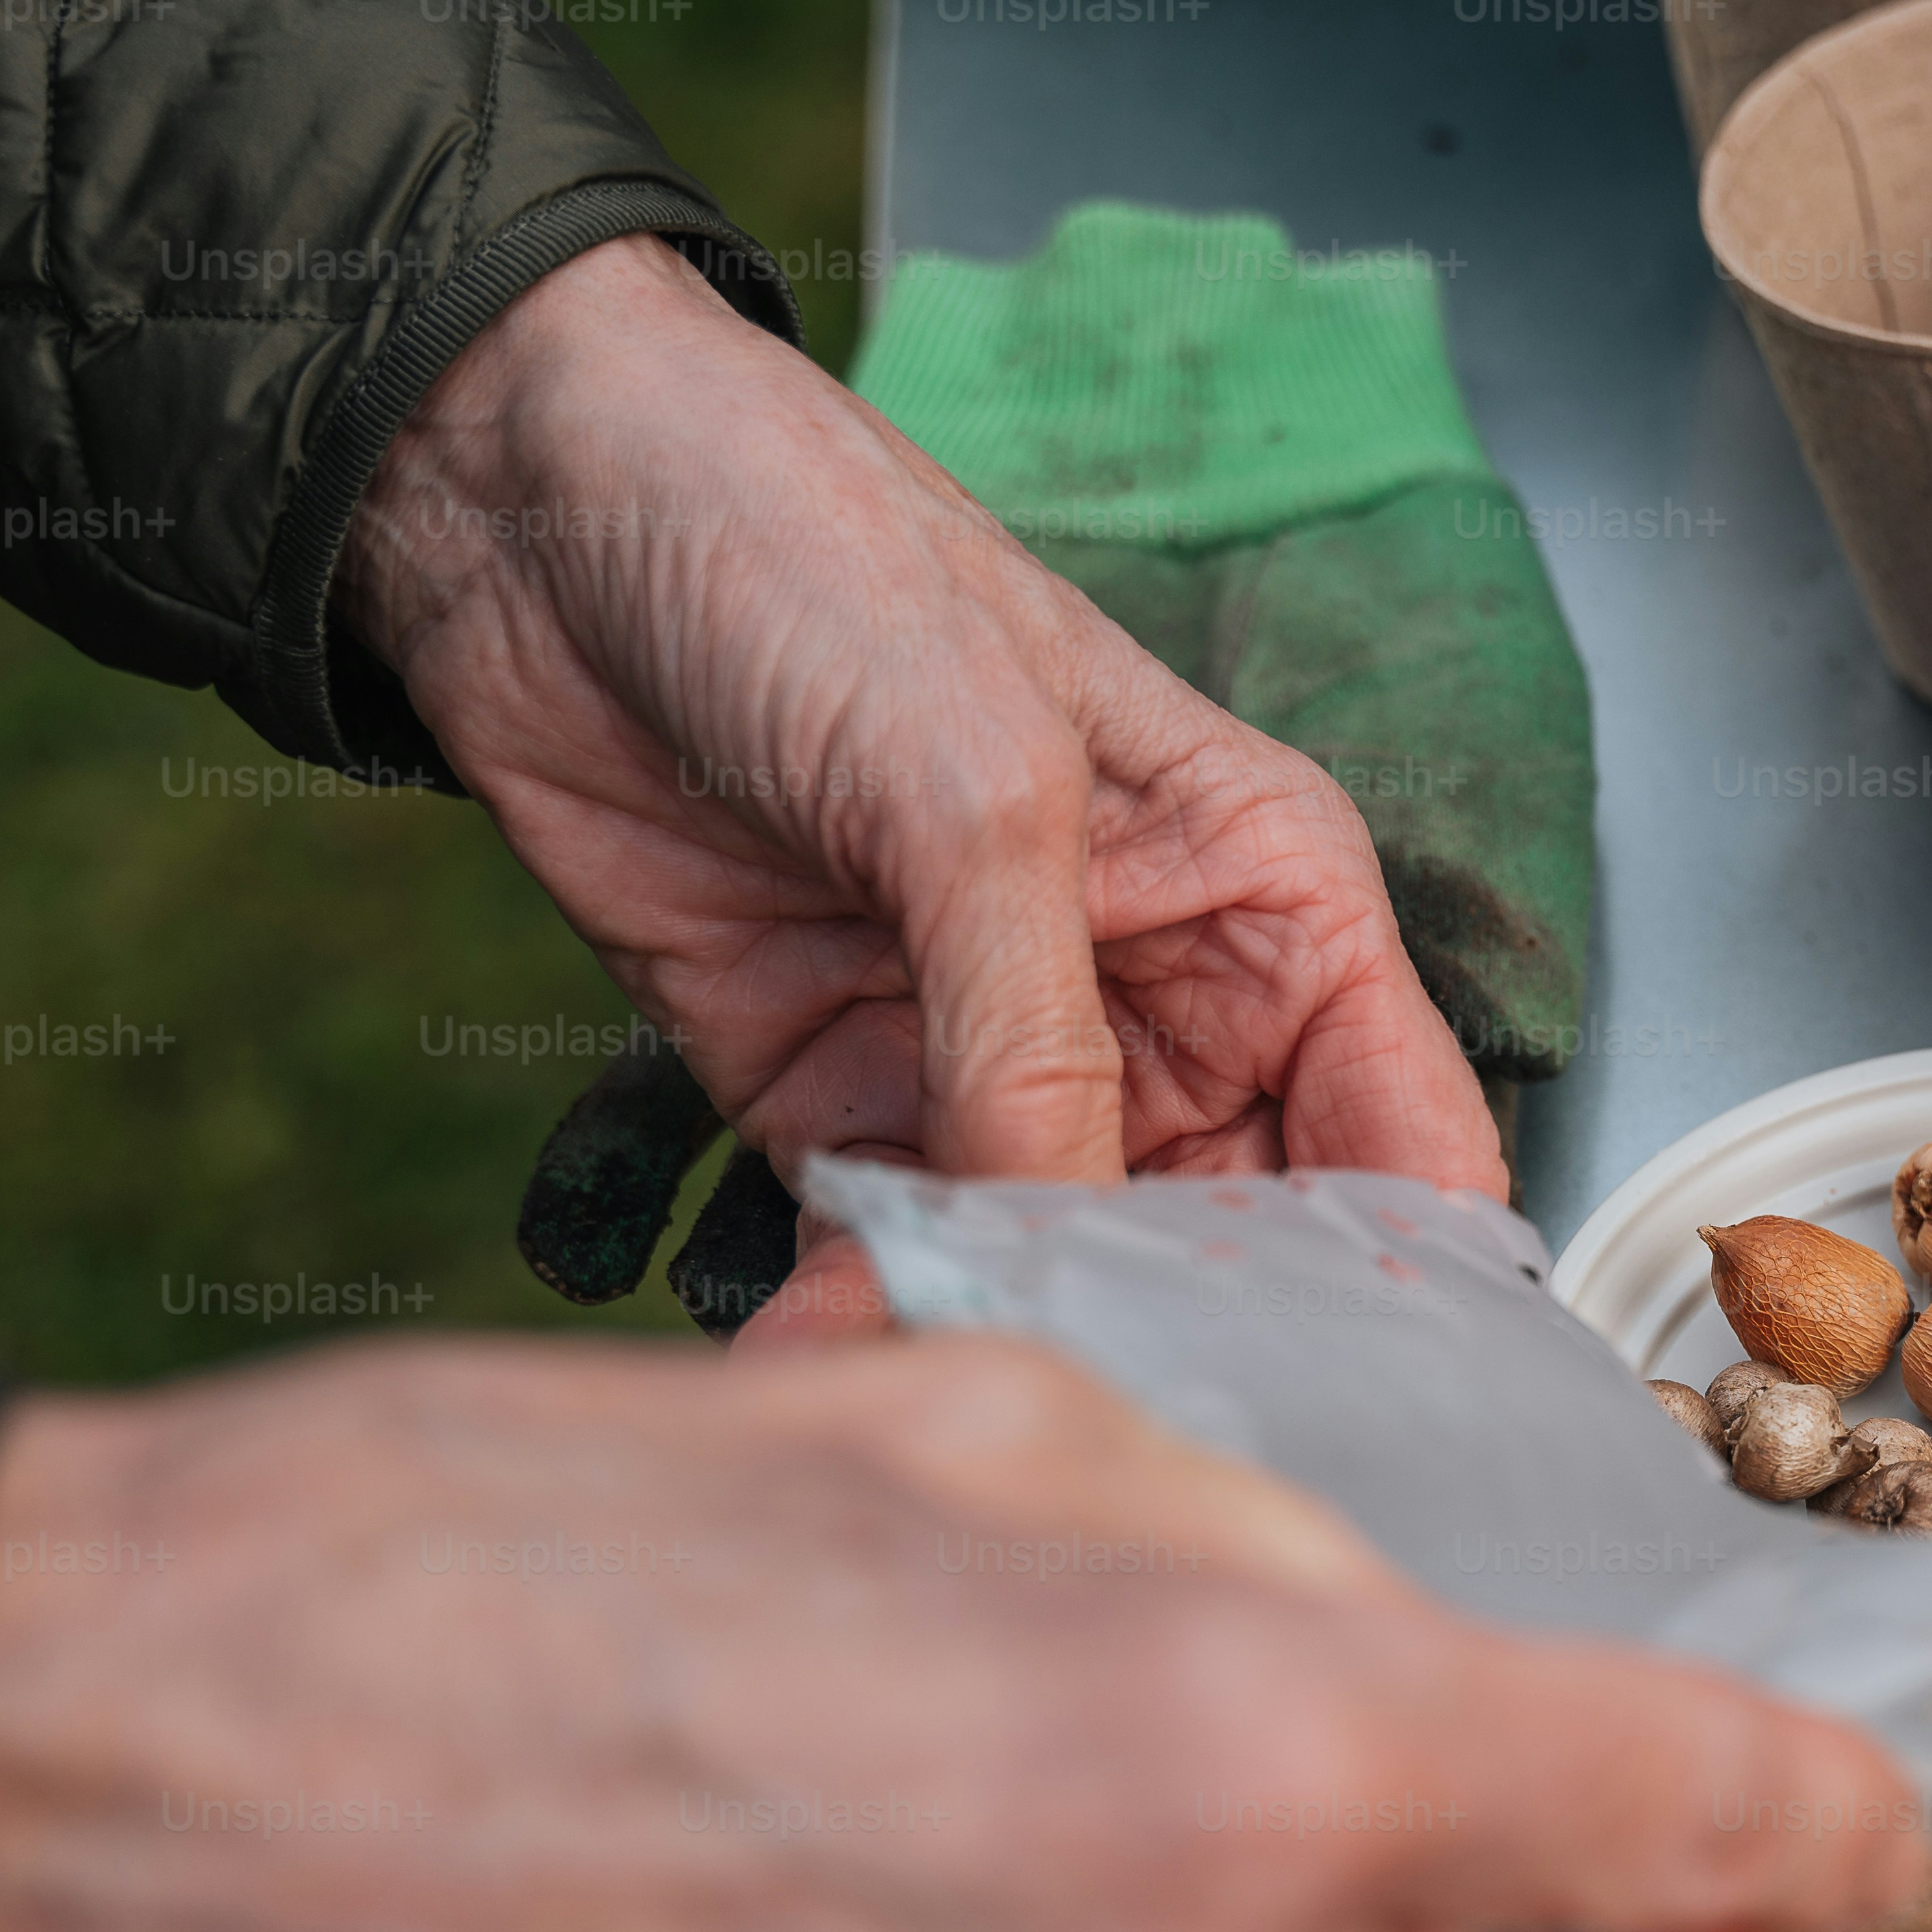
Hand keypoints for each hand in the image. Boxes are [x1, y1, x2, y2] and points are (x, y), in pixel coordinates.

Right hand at [0, 1335, 1931, 1931]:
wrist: (111, 1822)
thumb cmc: (470, 1579)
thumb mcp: (956, 1440)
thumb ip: (1263, 1566)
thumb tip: (1428, 1654)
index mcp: (1243, 1773)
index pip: (1712, 1845)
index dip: (1830, 1818)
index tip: (1853, 1805)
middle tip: (1631, 1892)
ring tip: (1219, 1886)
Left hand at [336, 236, 1502, 1342]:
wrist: (525, 504)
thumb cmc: (805, 552)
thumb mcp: (973, 787)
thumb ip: (1039, 1041)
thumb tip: (1067, 1254)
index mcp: (1267, 899)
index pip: (1407, 1140)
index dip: (1407, 1292)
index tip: (1354, 1418)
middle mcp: (1155, 1000)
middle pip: (1235, 1248)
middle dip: (1179, 1345)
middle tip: (1111, 1427)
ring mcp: (992, 1058)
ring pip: (1052, 1273)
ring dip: (1001, 1342)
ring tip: (932, 1392)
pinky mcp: (833, 1096)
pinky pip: (879, 1255)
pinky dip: (849, 1319)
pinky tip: (806, 1363)